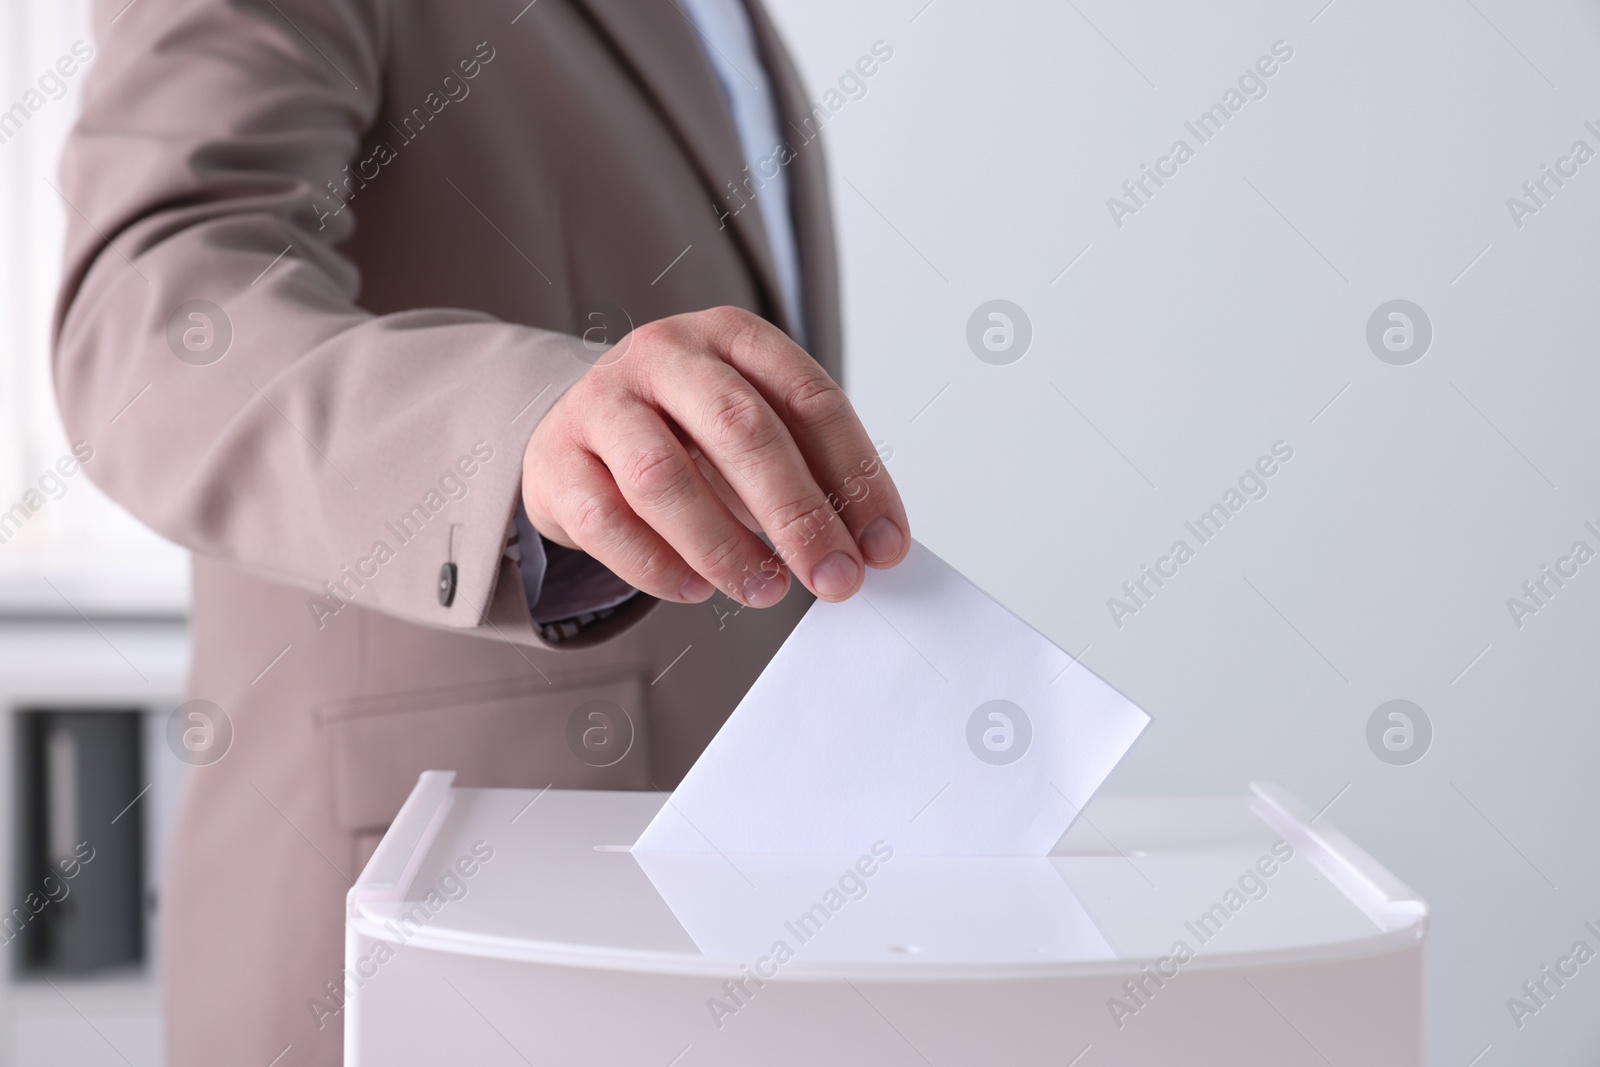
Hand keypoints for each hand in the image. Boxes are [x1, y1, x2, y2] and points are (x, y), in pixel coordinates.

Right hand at [522, 307, 908, 607]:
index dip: (856, 475)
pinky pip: (606, 520)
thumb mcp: (750, 432)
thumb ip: (806, 474)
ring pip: (664, 476)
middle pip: (740, 429)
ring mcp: (602, 402)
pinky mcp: (555, 458)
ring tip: (767, 590)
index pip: (809, 398)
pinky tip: (696, 590)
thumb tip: (867, 547)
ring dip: (725, 547)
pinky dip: (657, 566)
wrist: (579, 432)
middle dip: (798, 513)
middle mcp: (665, 355)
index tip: (884, 545)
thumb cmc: (685, 434)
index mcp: (732, 336)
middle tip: (835, 577)